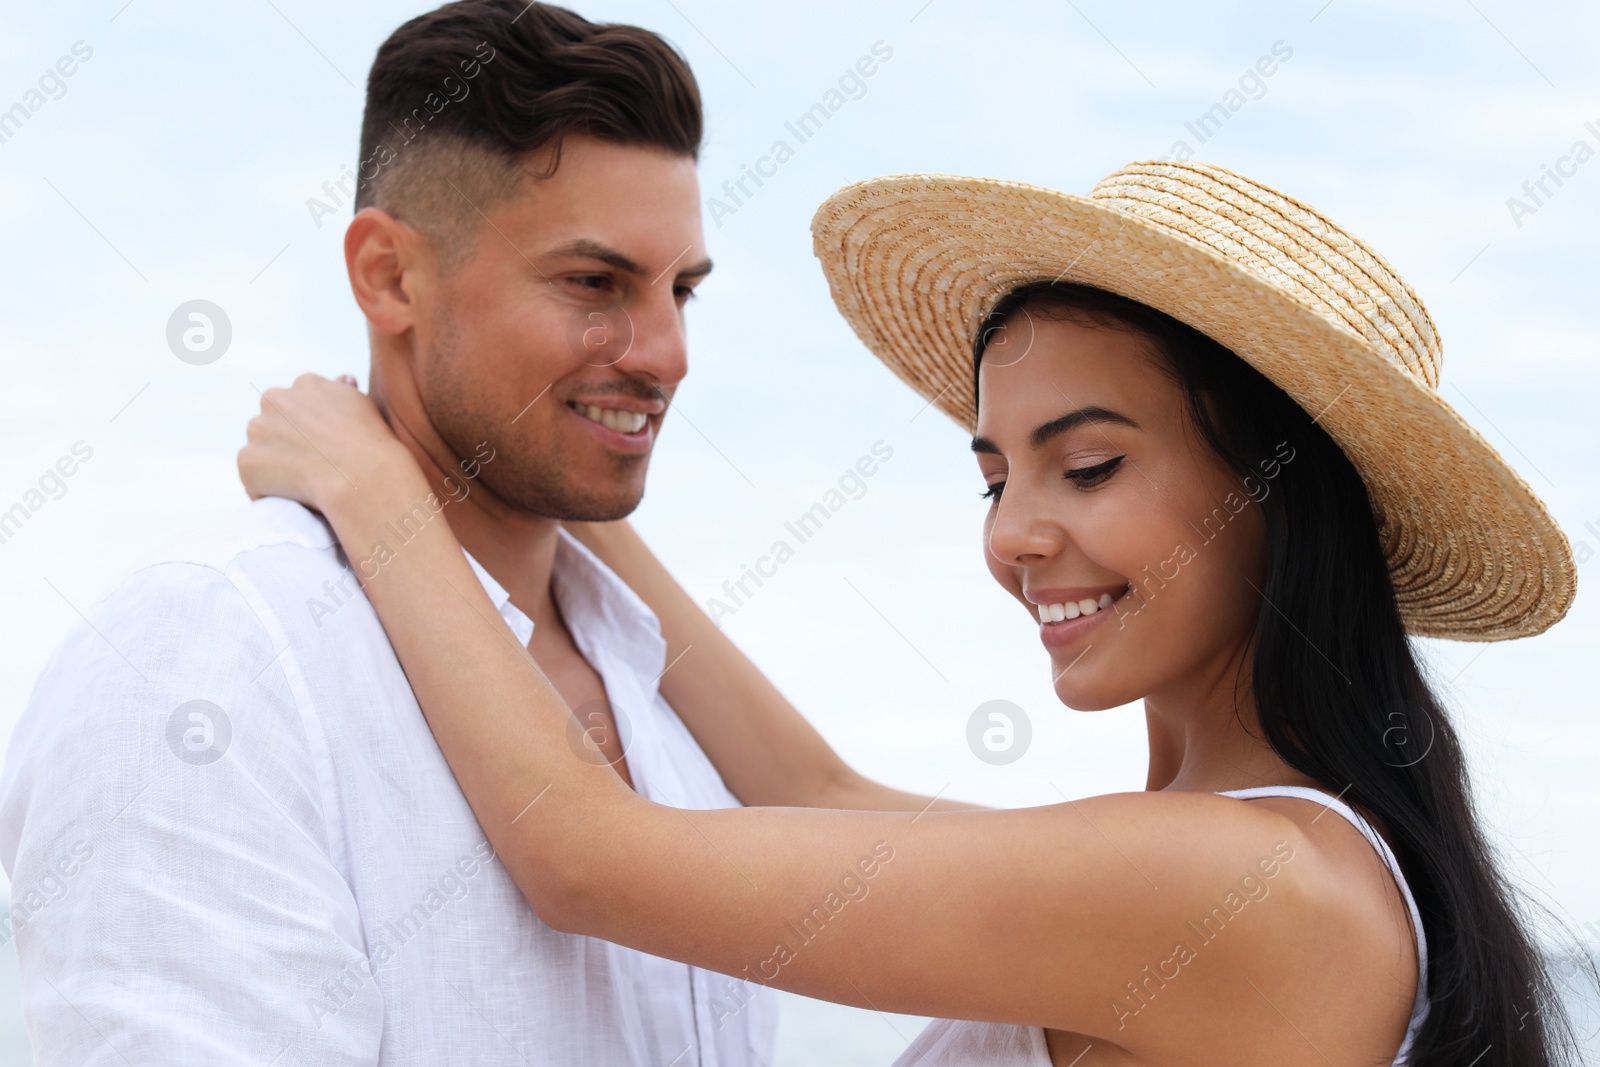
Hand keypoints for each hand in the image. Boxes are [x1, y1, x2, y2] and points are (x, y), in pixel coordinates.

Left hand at [238, 373, 416, 516]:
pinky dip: (267, 488)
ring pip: (259, 448)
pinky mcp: (247, 461)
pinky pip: (253, 477)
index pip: (298, 404)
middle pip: (272, 423)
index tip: (324, 448)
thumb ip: (345, 391)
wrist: (362, 475)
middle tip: (312, 466)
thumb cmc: (371, 443)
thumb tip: (343, 378)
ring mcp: (258, 430)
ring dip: (274, 464)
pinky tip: (292, 496)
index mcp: (306, 384)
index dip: (309, 430)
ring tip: (303, 482)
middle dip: (286, 442)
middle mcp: (276, 399)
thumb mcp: (364, 406)